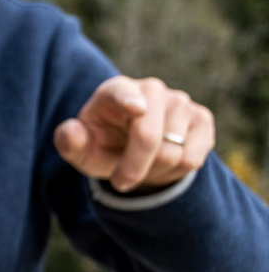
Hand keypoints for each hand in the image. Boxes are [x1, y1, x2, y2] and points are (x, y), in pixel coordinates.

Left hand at [55, 74, 213, 192]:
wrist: (135, 149)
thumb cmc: (103, 145)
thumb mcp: (81, 149)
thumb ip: (69, 141)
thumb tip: (71, 131)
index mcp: (115, 90)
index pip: (122, 93)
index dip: (128, 101)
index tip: (135, 109)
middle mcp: (151, 89)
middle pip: (148, 137)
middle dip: (133, 168)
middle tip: (120, 182)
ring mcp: (180, 102)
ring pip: (173, 152)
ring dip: (154, 171)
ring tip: (142, 164)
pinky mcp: (202, 118)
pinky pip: (193, 158)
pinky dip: (176, 171)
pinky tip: (164, 162)